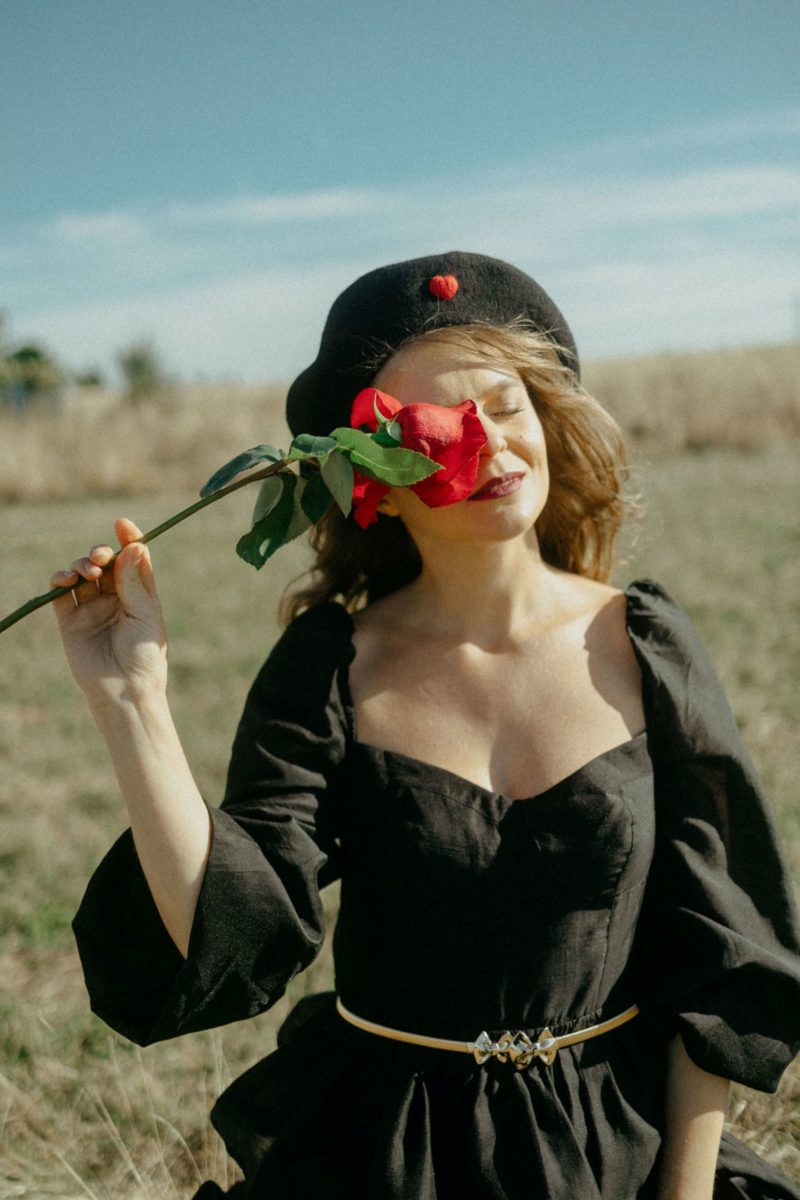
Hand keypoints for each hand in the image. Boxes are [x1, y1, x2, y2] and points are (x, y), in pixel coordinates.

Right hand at [51, 518, 167, 707]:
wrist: (124, 690)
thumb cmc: (144, 655)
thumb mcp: (145, 613)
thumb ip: (134, 581)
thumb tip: (134, 545)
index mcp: (139, 594)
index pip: (132, 559)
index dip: (128, 539)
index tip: (122, 524)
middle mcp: (115, 598)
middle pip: (105, 563)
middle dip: (101, 553)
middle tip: (101, 558)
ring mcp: (91, 608)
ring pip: (81, 574)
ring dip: (81, 565)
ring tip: (88, 573)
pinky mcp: (70, 621)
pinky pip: (60, 595)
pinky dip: (59, 581)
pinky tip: (65, 580)